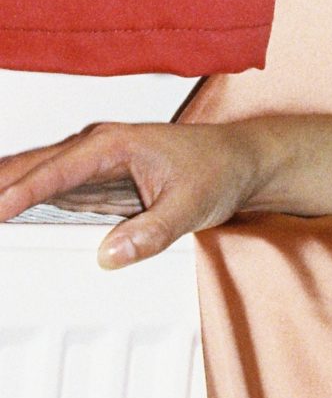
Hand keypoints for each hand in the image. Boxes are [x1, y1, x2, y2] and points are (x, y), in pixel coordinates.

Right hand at [0, 119, 261, 266]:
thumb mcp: (193, 206)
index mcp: (115, 144)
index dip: (22, 191)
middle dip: (0, 186)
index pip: (57, 169)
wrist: (241, 161)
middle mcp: (97, 148)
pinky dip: (22, 202)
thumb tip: (111, 254)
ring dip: (5, 191)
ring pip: (35, 177)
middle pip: (33, 167)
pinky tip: (6, 217)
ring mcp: (92, 165)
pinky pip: (48, 191)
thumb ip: (153, 231)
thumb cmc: (220, 168)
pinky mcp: (94, 184)